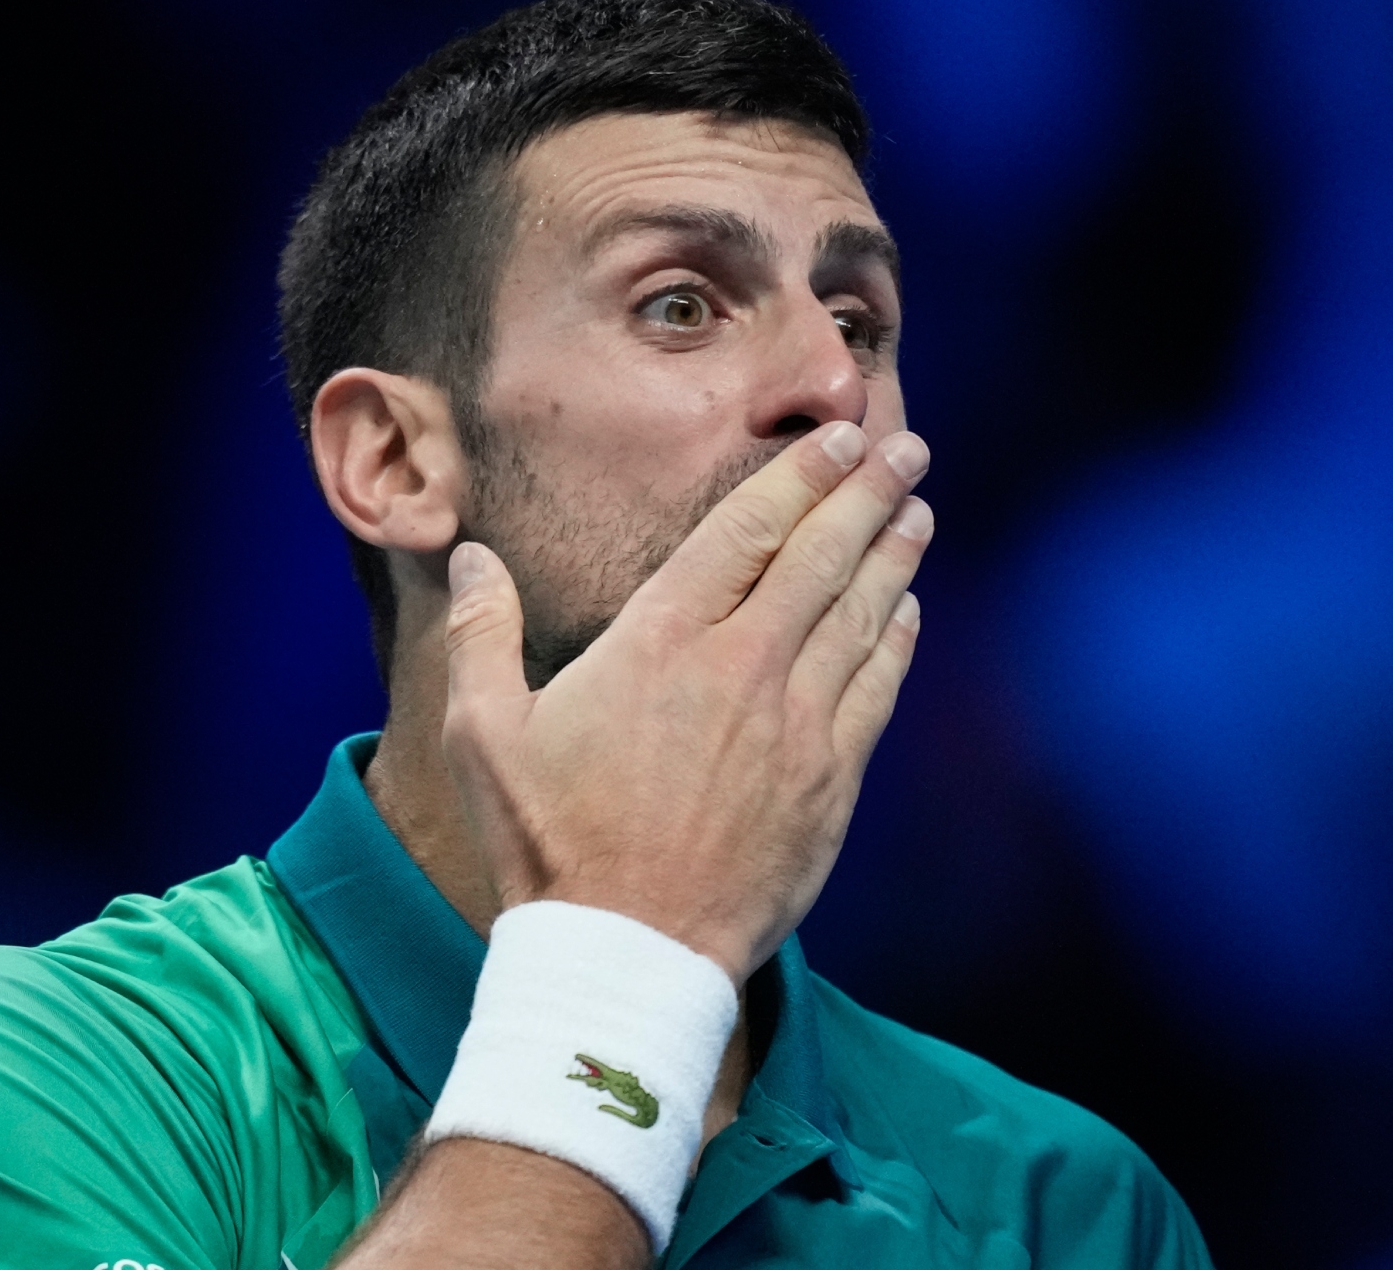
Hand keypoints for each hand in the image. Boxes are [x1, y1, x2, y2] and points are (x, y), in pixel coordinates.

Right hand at [439, 422, 931, 982]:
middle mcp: (740, 668)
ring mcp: (795, 725)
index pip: (747, 531)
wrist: (627, 955)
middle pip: (820, 557)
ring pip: (859, 615)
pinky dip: (896, 641)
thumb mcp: (485, 735)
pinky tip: (908, 609)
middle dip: (867, 493)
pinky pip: (876, 690)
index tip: (835, 438)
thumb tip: (475, 559)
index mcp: (660, 642)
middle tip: (905, 448)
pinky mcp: (829, 782)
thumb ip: (481, 634)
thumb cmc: (549, 847)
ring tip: (917, 509)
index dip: (799, 476)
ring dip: (892, 556)